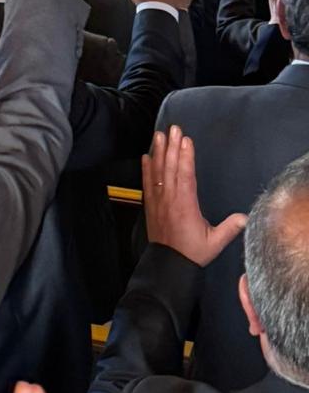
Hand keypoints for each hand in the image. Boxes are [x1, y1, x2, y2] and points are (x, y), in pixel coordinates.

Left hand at [144, 126, 246, 266]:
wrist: (169, 263)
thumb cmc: (193, 252)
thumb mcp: (215, 242)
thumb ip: (229, 228)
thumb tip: (246, 217)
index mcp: (185, 205)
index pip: (186, 176)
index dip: (186, 157)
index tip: (187, 141)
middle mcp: (170, 199)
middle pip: (171, 168)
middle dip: (173, 147)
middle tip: (174, 129)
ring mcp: (158, 200)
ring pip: (157, 172)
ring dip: (159, 152)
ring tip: (159, 135)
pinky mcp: (150, 204)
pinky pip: (147, 182)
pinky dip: (146, 168)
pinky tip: (146, 156)